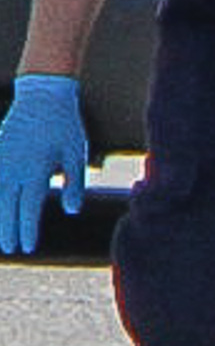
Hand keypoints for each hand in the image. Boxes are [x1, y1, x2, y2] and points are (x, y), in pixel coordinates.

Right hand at [0, 70, 82, 257]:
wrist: (43, 95)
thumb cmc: (66, 127)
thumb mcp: (77, 154)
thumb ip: (74, 184)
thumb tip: (70, 211)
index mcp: (36, 170)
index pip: (29, 207)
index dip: (27, 229)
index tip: (27, 247)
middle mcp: (15, 166)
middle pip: (7, 205)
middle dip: (8, 229)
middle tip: (10, 250)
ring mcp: (2, 158)